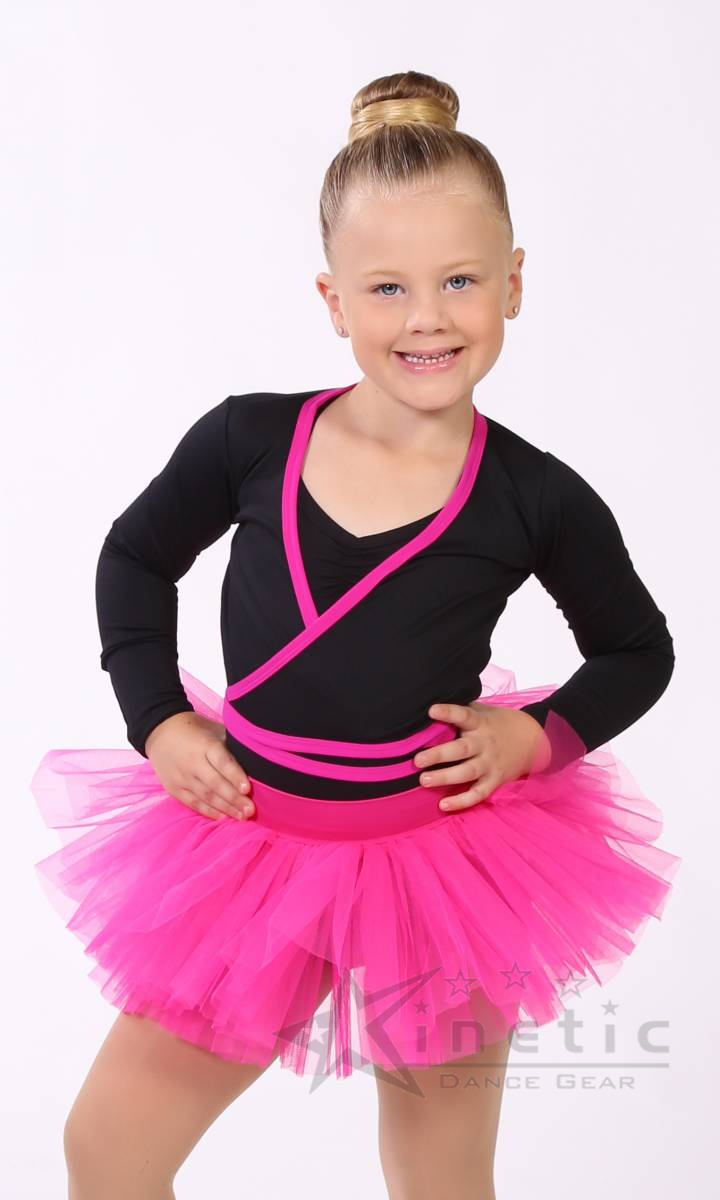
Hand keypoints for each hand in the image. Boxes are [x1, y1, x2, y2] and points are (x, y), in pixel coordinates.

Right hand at [145, 711, 254, 820]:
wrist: (159, 731)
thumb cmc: (194, 729)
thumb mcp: (213, 729)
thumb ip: (231, 743)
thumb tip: (255, 758)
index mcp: (205, 745)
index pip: (222, 762)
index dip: (235, 776)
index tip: (248, 789)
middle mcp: (192, 763)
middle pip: (215, 784)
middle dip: (234, 799)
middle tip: (251, 810)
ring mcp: (181, 778)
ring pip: (205, 797)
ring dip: (225, 808)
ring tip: (242, 817)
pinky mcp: (174, 789)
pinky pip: (193, 803)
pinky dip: (208, 811)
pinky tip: (223, 817)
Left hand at [414, 701, 551, 811]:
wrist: (532, 740)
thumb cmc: (497, 724)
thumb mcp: (483, 711)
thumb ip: (462, 711)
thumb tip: (429, 706)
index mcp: (480, 723)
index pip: (464, 715)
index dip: (448, 712)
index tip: (432, 710)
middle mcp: (484, 743)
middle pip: (461, 749)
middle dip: (439, 755)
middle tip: (417, 760)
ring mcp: (490, 763)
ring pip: (467, 772)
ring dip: (445, 777)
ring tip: (424, 780)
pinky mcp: (494, 781)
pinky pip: (478, 794)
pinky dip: (461, 801)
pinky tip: (443, 805)